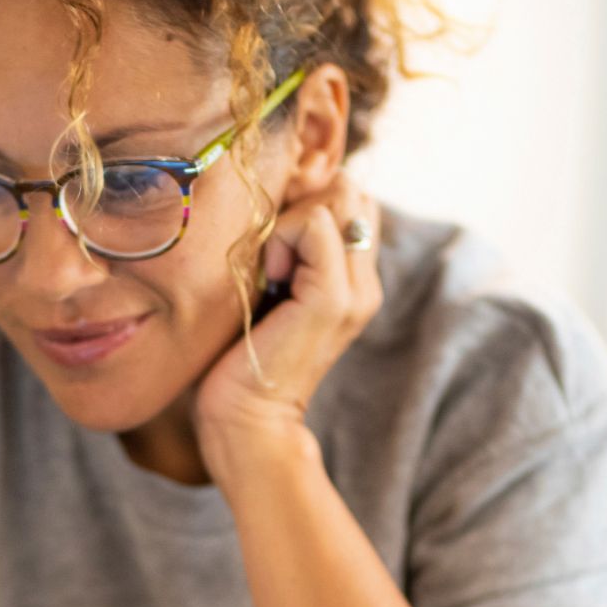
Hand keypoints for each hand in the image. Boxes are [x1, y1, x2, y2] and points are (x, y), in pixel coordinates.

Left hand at [192, 177, 385, 454]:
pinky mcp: (334, 298)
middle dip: (302, 202)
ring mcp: (356, 290)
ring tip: (270, 269)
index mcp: (353, 278)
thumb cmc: (241, 354)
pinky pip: (314, 223)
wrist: (246, 417)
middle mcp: (365, 282)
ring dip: (290, 219)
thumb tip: (280, 196)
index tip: (273, 245)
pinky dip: (282, 237)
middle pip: (350, 189)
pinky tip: (267, 277)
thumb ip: (286, 249)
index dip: (307, 201)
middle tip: (271, 253)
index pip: (350, 197)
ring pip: (337, 197)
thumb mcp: (269, 287)